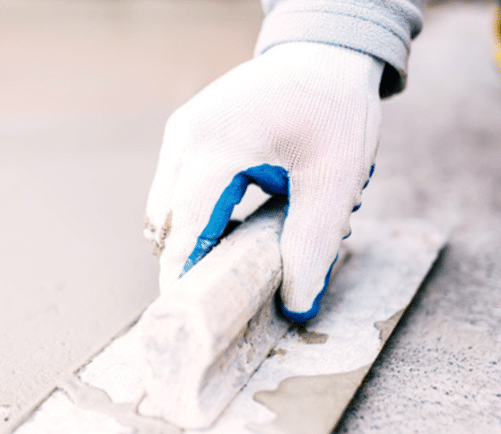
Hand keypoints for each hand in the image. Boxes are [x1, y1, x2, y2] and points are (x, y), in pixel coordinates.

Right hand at [144, 42, 383, 321]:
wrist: (325, 52)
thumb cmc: (333, 108)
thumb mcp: (336, 179)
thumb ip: (314, 244)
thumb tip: (297, 305)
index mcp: (216, 144)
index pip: (184, 226)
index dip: (183, 274)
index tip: (190, 314)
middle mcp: (186, 137)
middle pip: (165, 222)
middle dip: (190, 259)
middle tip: (226, 290)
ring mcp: (181, 133)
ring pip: (166, 208)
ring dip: (195, 237)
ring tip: (241, 250)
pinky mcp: (187, 134)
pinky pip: (177, 189)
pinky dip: (199, 215)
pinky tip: (237, 222)